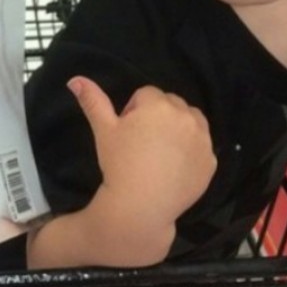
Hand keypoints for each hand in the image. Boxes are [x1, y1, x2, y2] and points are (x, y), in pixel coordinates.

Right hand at [69, 77, 216, 227]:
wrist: (141, 206)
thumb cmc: (119, 164)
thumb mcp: (104, 130)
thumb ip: (93, 101)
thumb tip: (75, 80)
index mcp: (159, 104)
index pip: (146, 94)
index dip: (133, 112)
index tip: (128, 133)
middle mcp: (186, 116)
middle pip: (171, 104)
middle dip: (158, 117)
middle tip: (142, 144)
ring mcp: (202, 139)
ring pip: (191, 121)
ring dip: (179, 129)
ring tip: (160, 153)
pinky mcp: (210, 161)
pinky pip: (201, 146)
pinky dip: (191, 152)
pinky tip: (174, 168)